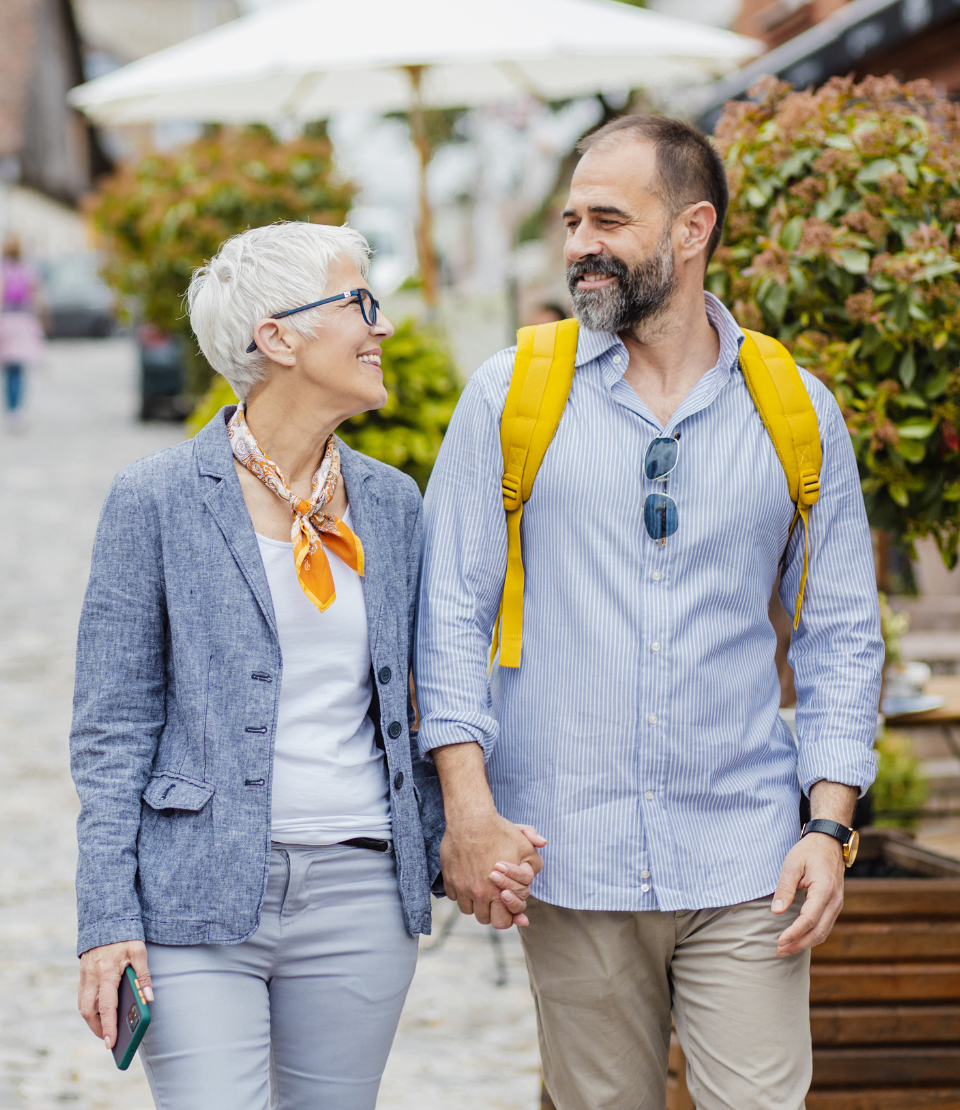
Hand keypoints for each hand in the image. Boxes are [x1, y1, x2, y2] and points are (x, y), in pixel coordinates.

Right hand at [78, 941, 152, 1047]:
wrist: (106, 918)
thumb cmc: (125, 935)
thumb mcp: (139, 952)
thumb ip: (143, 976)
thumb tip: (149, 999)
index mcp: (106, 973)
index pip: (107, 1006)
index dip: (109, 1026)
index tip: (111, 1043)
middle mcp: (92, 976)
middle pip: (89, 1011)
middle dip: (98, 1028)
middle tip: (110, 1039)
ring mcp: (85, 975)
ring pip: (83, 1005)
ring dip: (93, 1019)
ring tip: (106, 1029)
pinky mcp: (83, 972)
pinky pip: (82, 996)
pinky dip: (89, 1008)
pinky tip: (100, 1012)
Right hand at [440, 811, 544, 928]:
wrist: (471, 819)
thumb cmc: (499, 832)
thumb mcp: (524, 846)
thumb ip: (535, 860)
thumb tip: (542, 856)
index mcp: (499, 891)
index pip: (502, 921)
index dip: (506, 917)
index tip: (506, 905)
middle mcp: (479, 894)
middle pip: (485, 919)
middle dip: (491, 912)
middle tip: (494, 899)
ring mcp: (462, 888)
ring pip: (468, 910)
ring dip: (475, 903)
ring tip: (480, 888)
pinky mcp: (449, 880)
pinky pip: (454, 897)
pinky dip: (460, 892)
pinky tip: (467, 879)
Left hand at [772, 833, 844, 956]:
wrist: (828, 843)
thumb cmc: (808, 852)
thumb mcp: (792, 865)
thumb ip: (784, 888)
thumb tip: (776, 911)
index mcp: (824, 890)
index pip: (809, 919)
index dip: (794, 933)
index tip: (779, 941)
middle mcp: (835, 901)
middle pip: (818, 932)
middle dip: (798, 944)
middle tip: (779, 951)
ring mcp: (837, 905)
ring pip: (823, 932)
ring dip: (805, 943)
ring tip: (785, 949)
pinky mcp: (835, 906)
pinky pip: (825, 926)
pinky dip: (812, 936)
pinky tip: (798, 939)